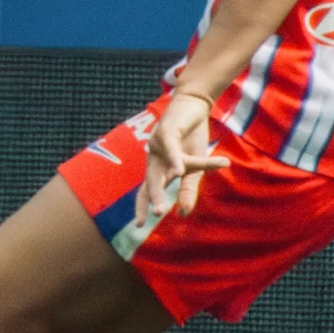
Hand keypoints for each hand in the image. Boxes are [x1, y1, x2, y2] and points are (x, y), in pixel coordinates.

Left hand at [138, 92, 227, 223]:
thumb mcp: (194, 167)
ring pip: (163, 170)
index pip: (146, 190)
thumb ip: (188, 189)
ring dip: (162, 189)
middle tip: (154, 216)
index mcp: (158, 168)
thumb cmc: (191, 138)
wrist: (194, 107)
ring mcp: (157, 145)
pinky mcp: (166, 132)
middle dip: (153, 199)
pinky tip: (179, 172)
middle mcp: (153, 158)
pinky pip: (171, 149)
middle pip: (150, 182)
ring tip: (162, 207)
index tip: (139, 226)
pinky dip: (175, 161)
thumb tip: (183, 213)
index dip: (142, 206)